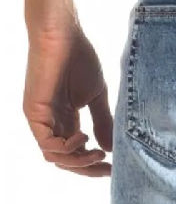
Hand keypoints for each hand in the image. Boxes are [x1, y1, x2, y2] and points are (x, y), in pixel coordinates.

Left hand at [23, 17, 112, 176]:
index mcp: (66, 120)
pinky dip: (66, 148)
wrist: (63, 34)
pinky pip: (47, 143)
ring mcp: (41, 119)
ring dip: (78, 162)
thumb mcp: (97, 97)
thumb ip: (102, 123)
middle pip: (66, 160)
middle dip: (87, 169)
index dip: (94, 165)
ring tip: (98, 154)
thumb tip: (110, 149)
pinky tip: (83, 137)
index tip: (114, 168)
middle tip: (108, 169)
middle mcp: (51, 123)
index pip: (76, 153)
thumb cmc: (79, 59)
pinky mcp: (34, 112)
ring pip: (55, 157)